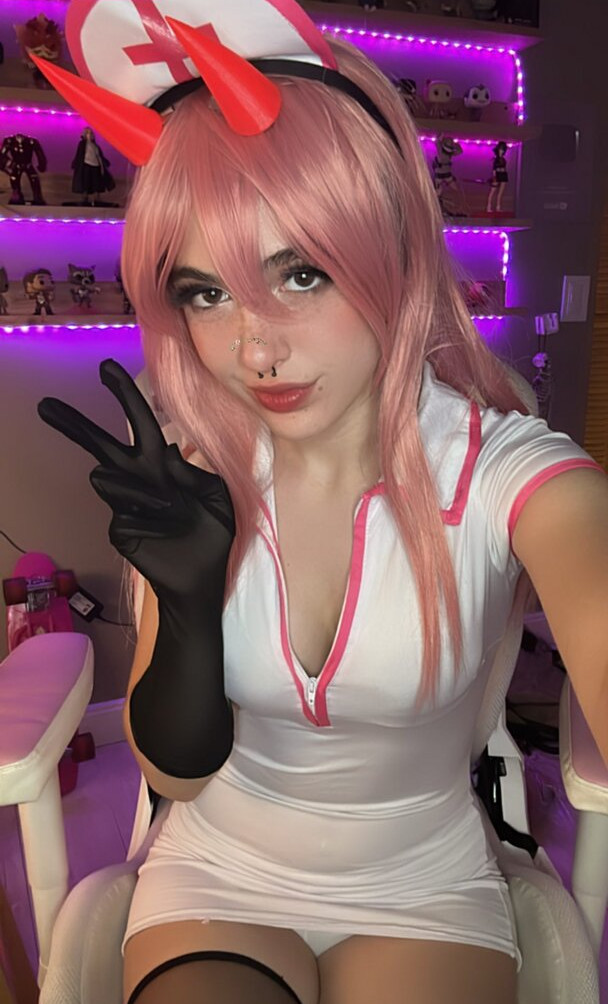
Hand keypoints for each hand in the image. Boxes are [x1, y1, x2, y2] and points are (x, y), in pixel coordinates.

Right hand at [38, 359, 234, 604]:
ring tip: (172, 510)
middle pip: (100, 445)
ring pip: (108, 475)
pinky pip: (122, 508)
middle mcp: (139, 481)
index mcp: (162, 466)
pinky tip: (163, 526)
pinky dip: (146, 512)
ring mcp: (125, 505)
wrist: (205, 576)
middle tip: (46, 405)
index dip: (124, 395)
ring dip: (142, 488)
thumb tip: (163, 449)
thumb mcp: (217, 493)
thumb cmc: (214, 534)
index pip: (138, 423)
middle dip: (75, 425)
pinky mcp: (120, 528)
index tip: (106, 369)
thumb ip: (192, 468)